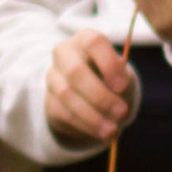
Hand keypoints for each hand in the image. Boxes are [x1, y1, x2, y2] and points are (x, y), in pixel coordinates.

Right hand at [43, 29, 140, 150]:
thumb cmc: (110, 77)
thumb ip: (121, 78)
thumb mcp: (121, 73)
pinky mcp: (49, 100)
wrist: (91, 93)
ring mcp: (53, 76)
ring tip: (113, 130)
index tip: (123, 86)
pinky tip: (101, 133)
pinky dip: (85, 125)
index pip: (93, 43)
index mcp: (85, 39)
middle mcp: (64, 53)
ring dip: (93, 116)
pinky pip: (63, 113)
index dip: (108, 64)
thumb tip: (117, 92)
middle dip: (100, 96)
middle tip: (122, 113)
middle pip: (76, 71)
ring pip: (67, 95)